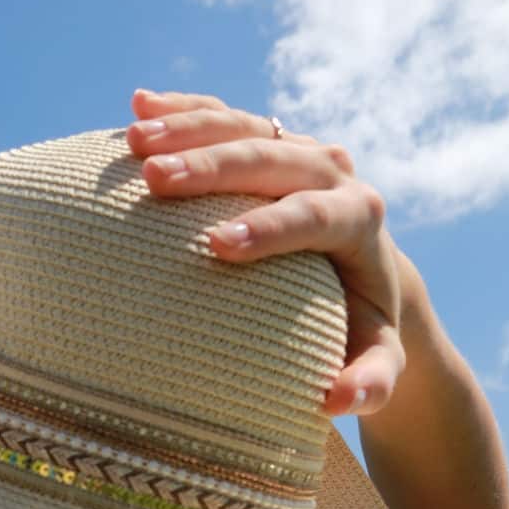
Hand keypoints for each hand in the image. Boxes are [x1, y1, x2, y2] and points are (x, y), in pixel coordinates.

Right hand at [126, 88, 400, 415]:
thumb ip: (369, 382)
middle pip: (273, 157)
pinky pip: (223, 115)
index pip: (316, 214)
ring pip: (245, 126)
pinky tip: (137, 106)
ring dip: (188, 129)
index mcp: (359, 218)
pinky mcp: (266, 139)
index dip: (271, 228)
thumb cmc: (355, 326)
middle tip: (155, 181)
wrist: (360, 272)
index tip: (218, 246)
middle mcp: (332, 171)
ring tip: (133, 143)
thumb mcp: (374, 359)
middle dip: (214, 166)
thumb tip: (337, 401)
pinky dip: (181, 109)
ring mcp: (296, 148)